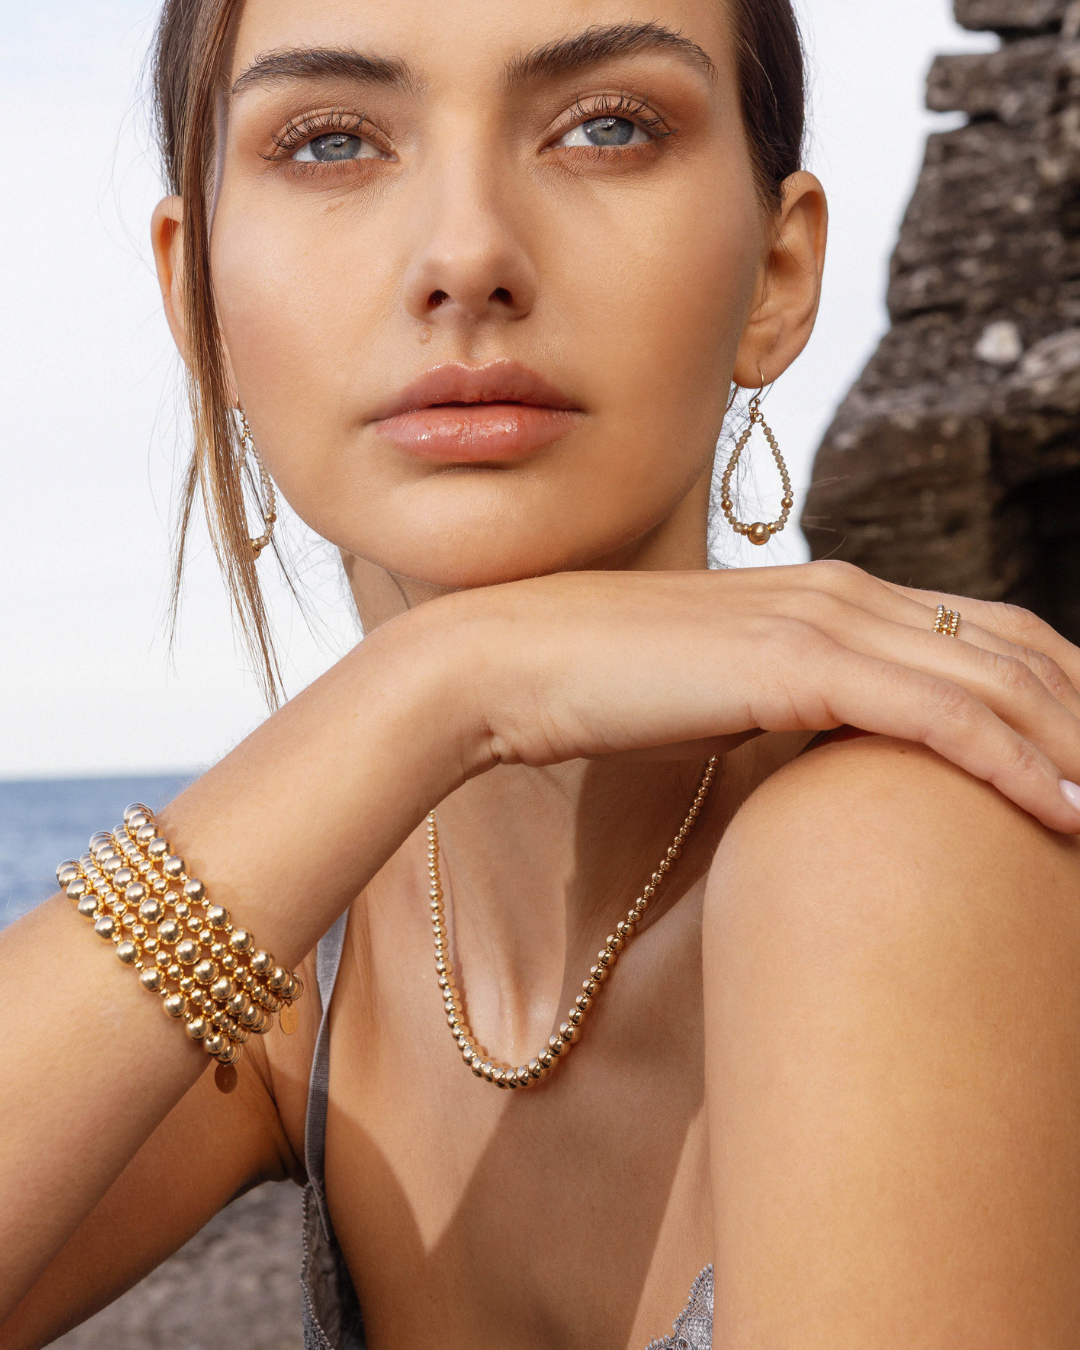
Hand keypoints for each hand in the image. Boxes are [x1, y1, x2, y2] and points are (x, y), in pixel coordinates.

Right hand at [439, 560, 1079, 832]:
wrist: (511, 663)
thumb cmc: (607, 689)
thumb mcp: (728, 694)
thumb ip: (796, 708)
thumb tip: (835, 758)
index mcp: (836, 596)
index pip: (992, 633)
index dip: (1065, 689)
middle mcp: (850, 593)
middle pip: (1023, 648)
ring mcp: (829, 622)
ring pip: (1001, 679)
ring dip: (1079, 744)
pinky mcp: (801, 665)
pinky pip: (942, 717)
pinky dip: (1016, 762)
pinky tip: (1066, 811)